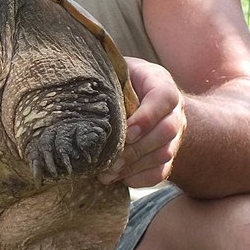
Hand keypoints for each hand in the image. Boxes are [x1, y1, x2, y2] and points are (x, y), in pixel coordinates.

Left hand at [98, 57, 185, 186]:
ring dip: (134, 166)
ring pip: (163, 154)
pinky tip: (118, 178)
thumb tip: (76, 84)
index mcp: (161, 84)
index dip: (147, 118)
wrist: (142, 96)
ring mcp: (173, 135)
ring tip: (107, 172)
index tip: (127, 132)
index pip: (165, 99)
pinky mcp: (166, 155)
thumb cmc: (122, 80)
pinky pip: (160, 172)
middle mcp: (173, 111)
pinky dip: (139, 179)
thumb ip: (108, 75)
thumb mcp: (117, 71)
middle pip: (166, 131)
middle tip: (110, 159)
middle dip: (136, 148)